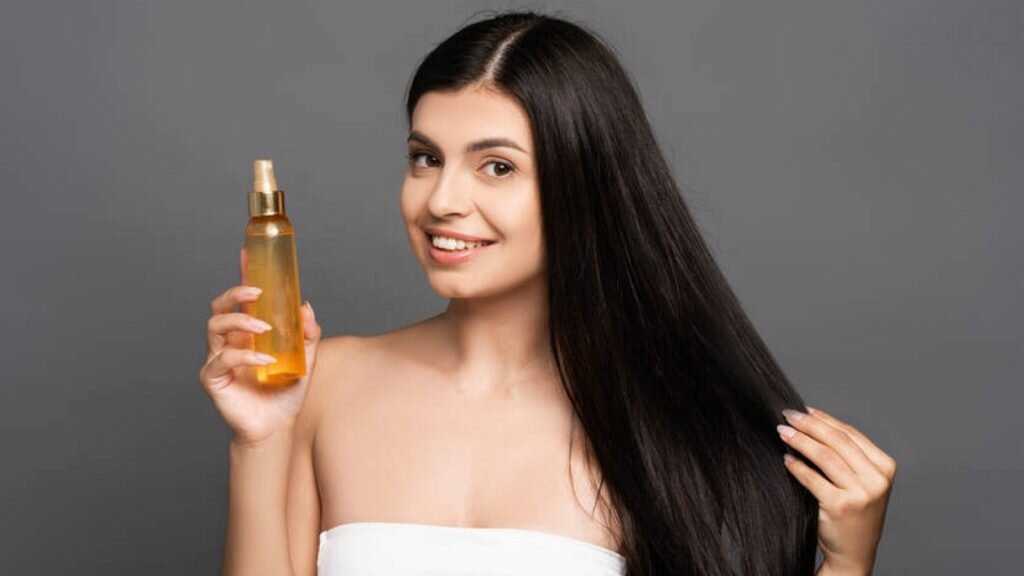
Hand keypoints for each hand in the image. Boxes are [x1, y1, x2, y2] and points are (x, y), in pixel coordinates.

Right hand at [198, 245, 321, 446]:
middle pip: (219, 306)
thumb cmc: (286, 391)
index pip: (241, 298)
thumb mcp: (306, 358)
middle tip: (257, 292)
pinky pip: (222, 360)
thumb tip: (305, 306)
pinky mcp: (213, 378)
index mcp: (248, 332)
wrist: (277, 426)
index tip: (247, 250)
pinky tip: (264, 360)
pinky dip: (244, 356)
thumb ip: (308, 333)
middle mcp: (230, 341)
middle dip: (235, 294)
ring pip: (214, 327)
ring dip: (240, 321)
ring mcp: (218, 358)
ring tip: (264, 327)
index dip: (242, 274)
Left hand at [777, 406, 896, 574]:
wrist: (854, 554)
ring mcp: (861, 493)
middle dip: (809, 424)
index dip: (825, 419)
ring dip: (799, 440)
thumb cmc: (854, 514)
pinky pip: (812, 478)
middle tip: (787, 415)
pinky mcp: (841, 506)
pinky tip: (786, 459)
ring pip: (824, 455)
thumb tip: (811, 422)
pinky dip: (796, 466)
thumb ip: (846, 456)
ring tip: (782, 432)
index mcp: (885, 467)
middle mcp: (877, 479)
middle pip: (837, 441)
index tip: (804, 409)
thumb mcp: (860, 482)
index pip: (850, 434)